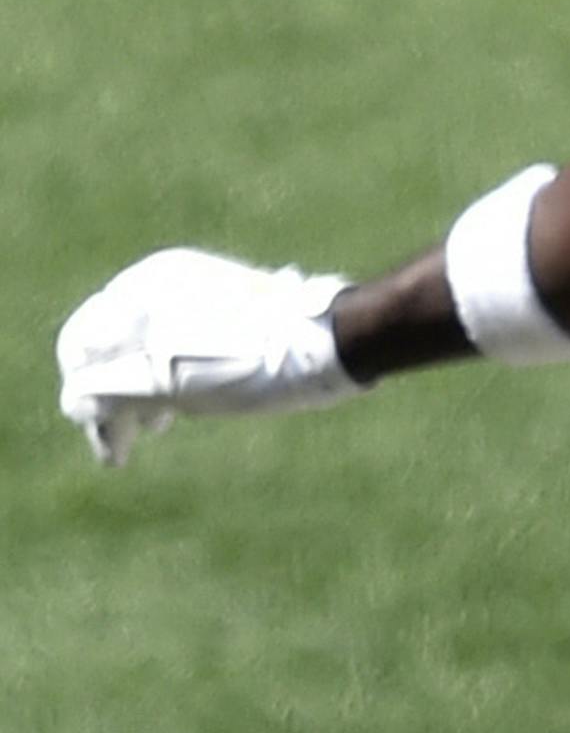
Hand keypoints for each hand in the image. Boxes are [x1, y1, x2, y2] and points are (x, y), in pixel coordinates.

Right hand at [56, 247, 357, 465]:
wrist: (332, 340)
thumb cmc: (253, 362)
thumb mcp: (172, 384)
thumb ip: (113, 390)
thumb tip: (73, 402)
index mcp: (139, 289)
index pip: (82, 343)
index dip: (83, 395)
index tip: (105, 441)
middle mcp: (159, 282)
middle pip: (112, 347)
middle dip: (112, 400)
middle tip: (120, 450)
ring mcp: (192, 291)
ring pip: (146, 347)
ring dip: (140, 392)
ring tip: (157, 428)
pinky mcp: (223, 306)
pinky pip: (175, 341)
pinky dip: (170, 375)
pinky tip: (184, 404)